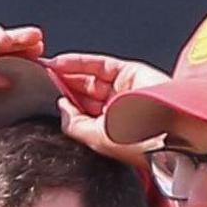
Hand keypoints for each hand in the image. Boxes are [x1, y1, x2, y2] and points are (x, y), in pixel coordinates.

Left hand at [47, 52, 165, 163]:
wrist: (169, 127)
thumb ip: (75, 123)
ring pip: (91, 78)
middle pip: (84, 94)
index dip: (62, 105)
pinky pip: (101, 65)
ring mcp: (125, 90)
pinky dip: (80, 62)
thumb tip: (61, 106)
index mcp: (111, 131)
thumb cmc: (138, 143)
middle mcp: (118, 110)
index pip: (82, 114)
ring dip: (67, 73)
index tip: (39, 99)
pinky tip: (59, 63)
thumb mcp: (96, 138)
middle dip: (62, 86)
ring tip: (44, 70)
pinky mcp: (132, 72)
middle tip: (37, 81)